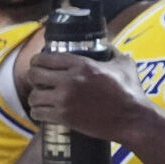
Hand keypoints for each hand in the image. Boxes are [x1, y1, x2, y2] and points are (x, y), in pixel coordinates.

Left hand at [25, 49, 154, 141]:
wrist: (132, 118)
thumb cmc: (131, 91)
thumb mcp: (124, 64)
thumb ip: (112, 52)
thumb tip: (105, 44)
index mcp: (82, 65)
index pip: (45, 58)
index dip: (38, 60)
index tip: (39, 63)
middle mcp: (69, 80)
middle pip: (34, 75)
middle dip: (33, 77)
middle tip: (39, 81)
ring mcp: (64, 100)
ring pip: (33, 96)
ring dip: (35, 97)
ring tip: (41, 98)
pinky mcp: (63, 117)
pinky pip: (37, 113)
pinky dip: (37, 112)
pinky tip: (42, 112)